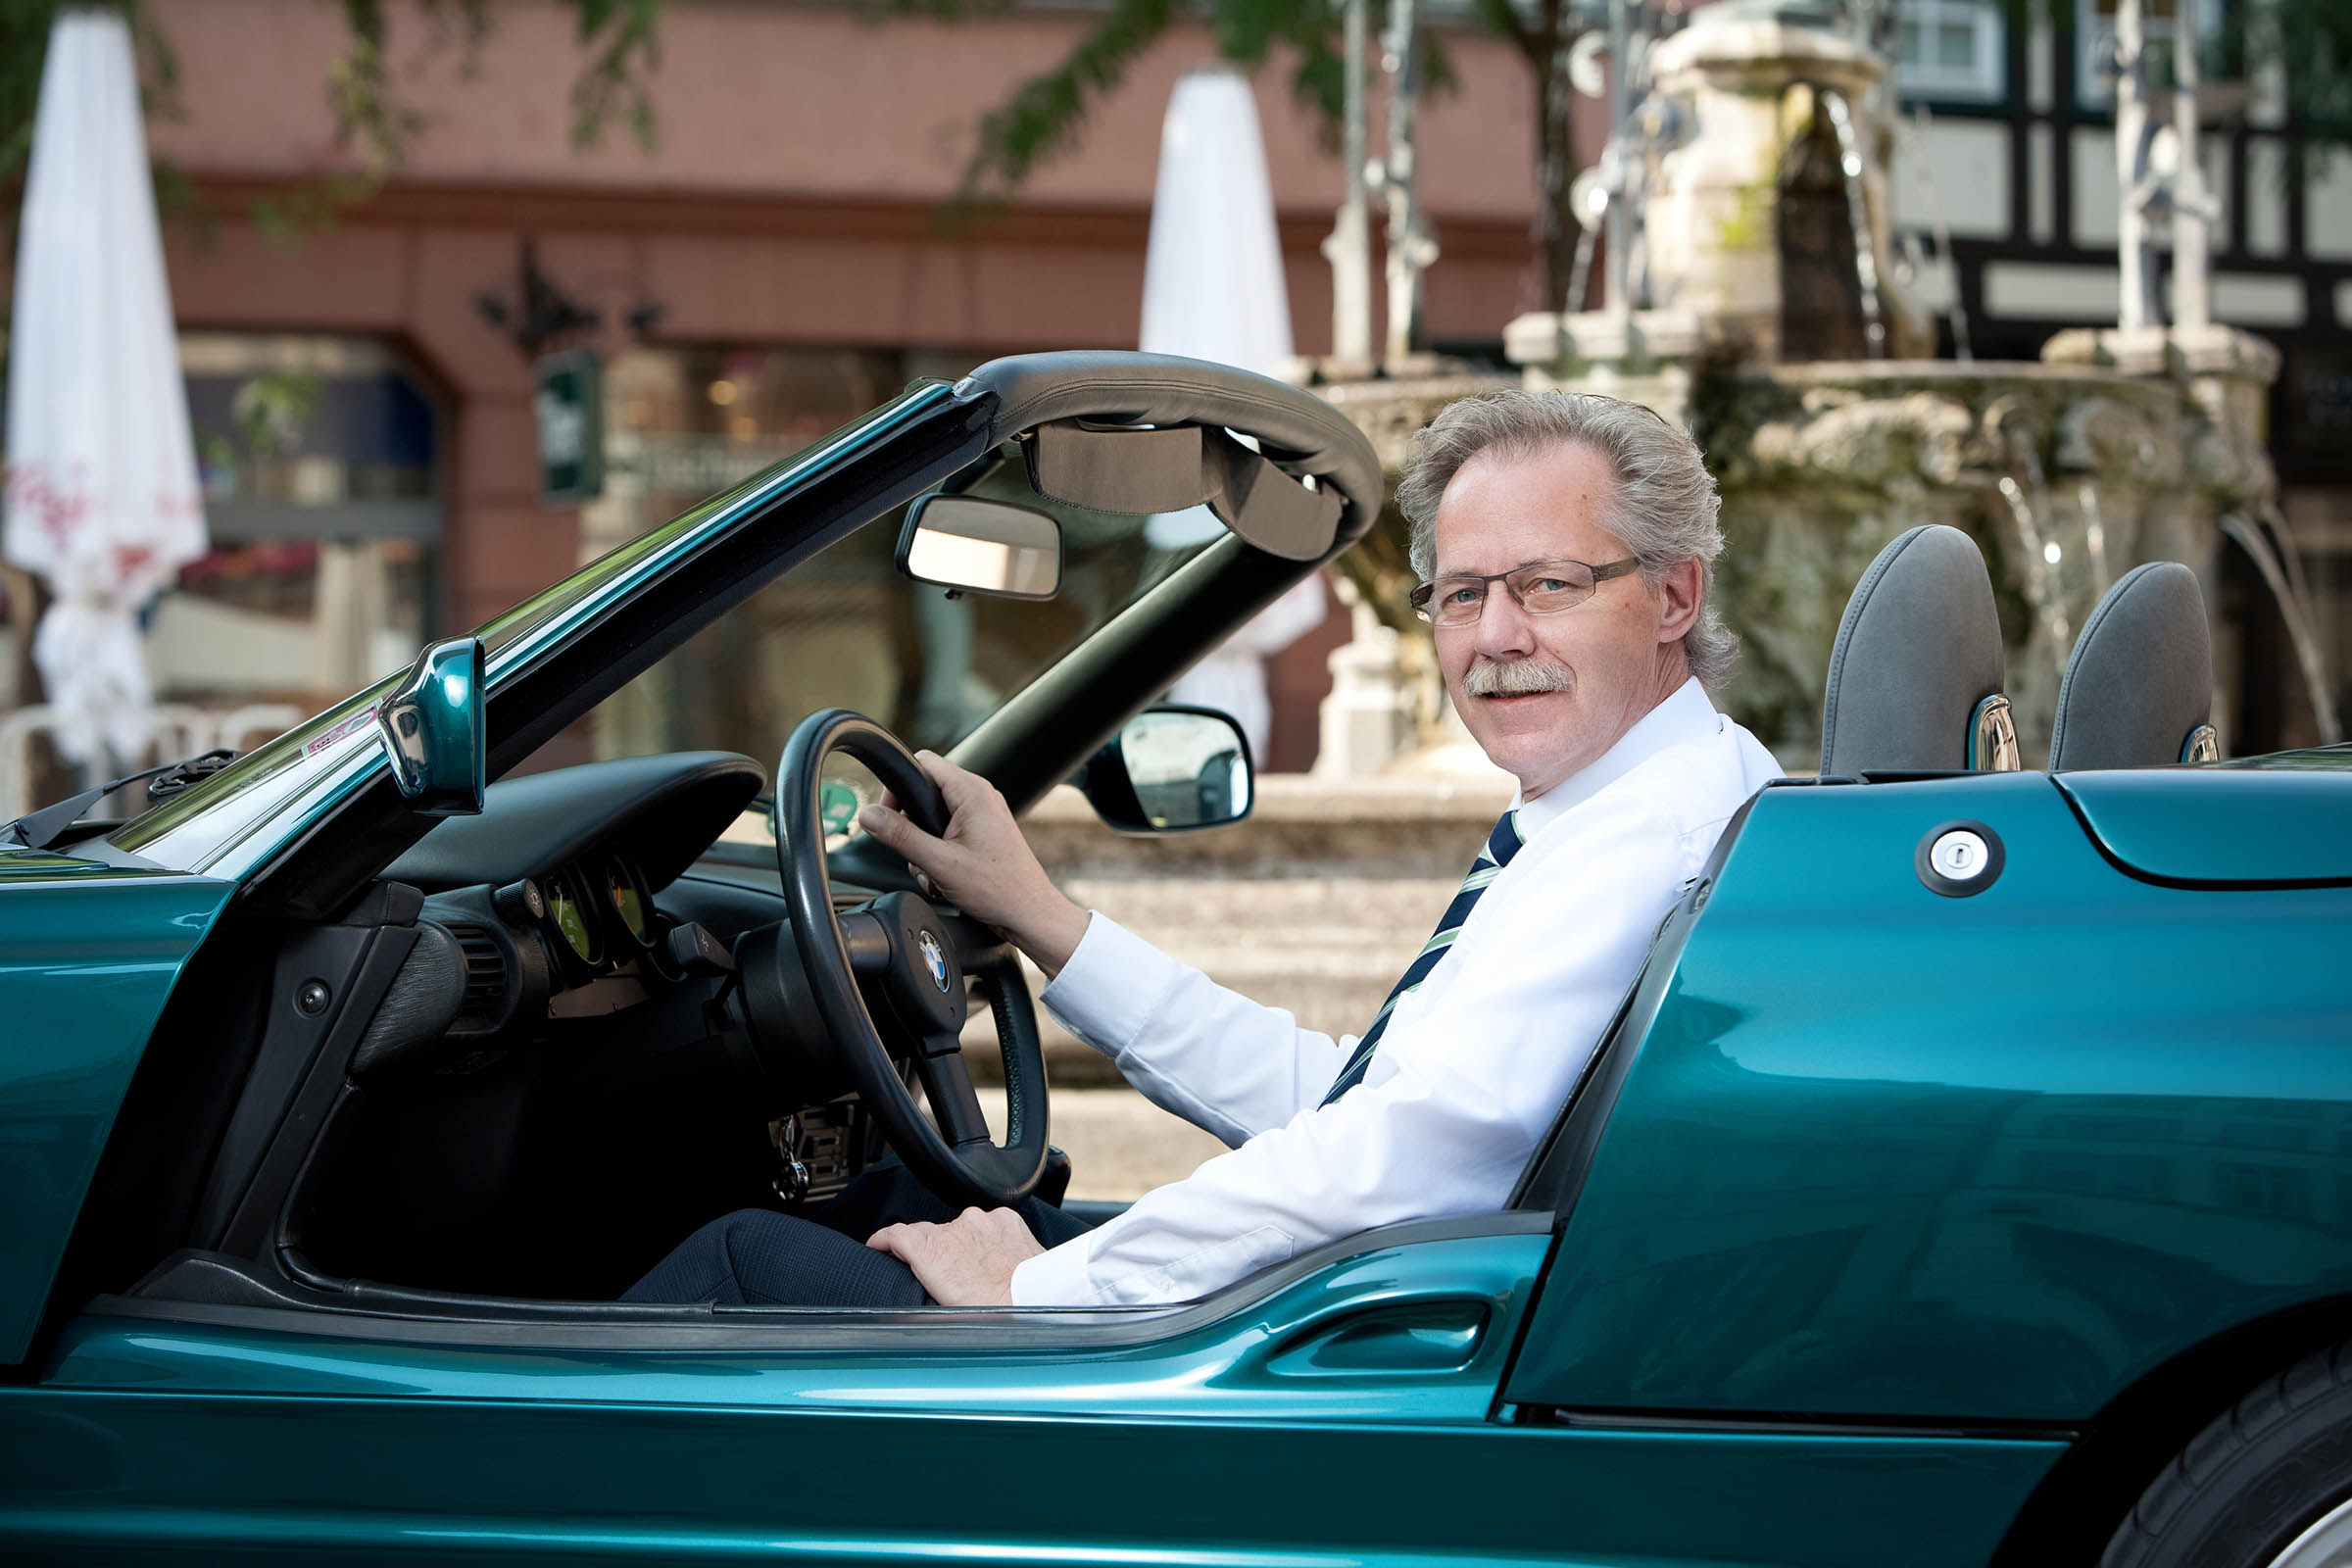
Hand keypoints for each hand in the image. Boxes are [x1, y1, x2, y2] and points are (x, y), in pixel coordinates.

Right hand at [858, 751, 1089, 974]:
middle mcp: (980, 796)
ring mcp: (984, 815)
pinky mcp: (984, 833)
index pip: (922, 762)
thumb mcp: (938, 863)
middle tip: (912, 851)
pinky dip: (939, 853)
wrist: (1030, 915)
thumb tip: (868, 814)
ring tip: (935, 872)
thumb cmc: (998, 889)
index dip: (898, 786)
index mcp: (972, 792)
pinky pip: (948, 832)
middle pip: (925, 791)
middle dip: (911, 824)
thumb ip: (900, 836)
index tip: (888, 815)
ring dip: (924, 846)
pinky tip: (944, 878)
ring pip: (934, 816)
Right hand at [867, 1206, 1042, 1305]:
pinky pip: (988, 1224)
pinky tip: (997, 1259)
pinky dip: (987, 1238)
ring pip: (962, 1229)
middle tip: (943, 1275)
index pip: (896, 1233)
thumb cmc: (995, 1312)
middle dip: (931, 1250)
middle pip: (931, 1233)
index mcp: (933, 1251)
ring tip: (978, 1272)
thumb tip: (913, 1290)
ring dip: (964, 1245)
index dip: (883, 1240)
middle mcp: (955, 1228)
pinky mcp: (1006, 1218)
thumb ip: (923, 1284)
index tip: (879, 1245)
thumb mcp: (943, 1308)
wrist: (1039, 1298)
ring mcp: (983, 1220)